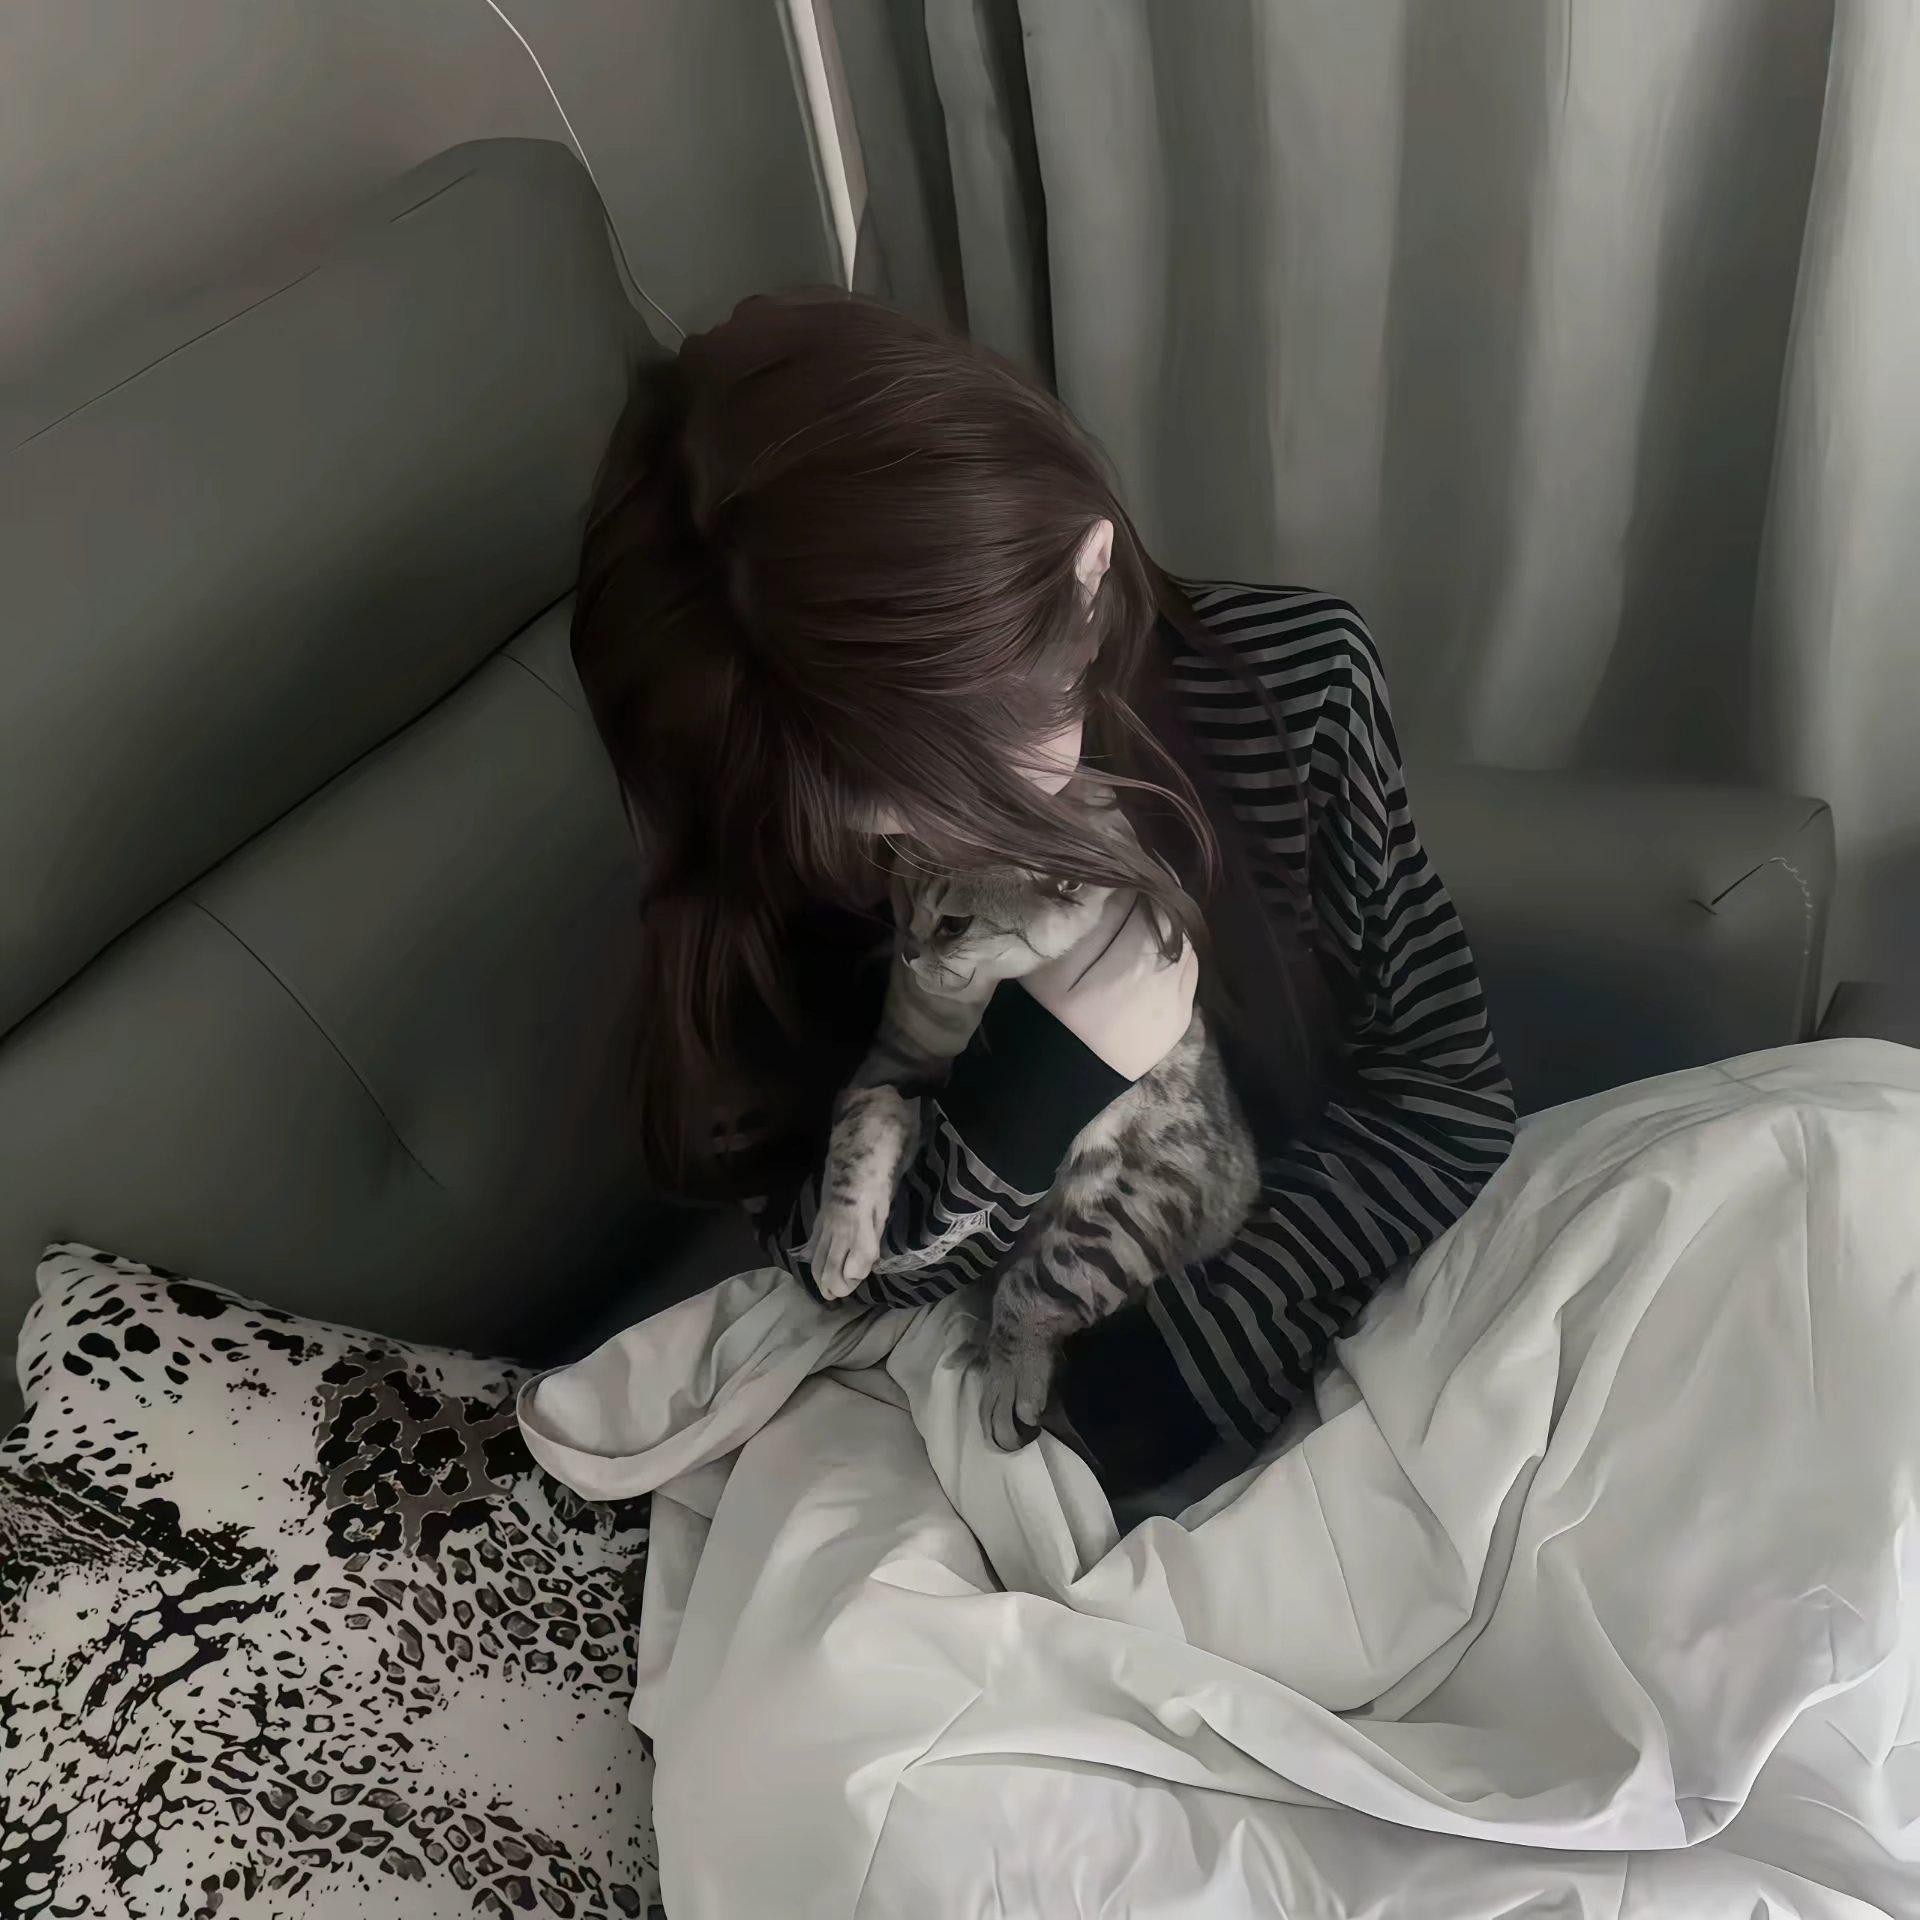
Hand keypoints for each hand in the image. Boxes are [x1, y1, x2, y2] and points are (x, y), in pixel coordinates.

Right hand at [1021, 891, 1197, 1079]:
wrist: (1056, 1084)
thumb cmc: (1046, 1017)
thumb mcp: (1053, 964)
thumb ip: (1092, 920)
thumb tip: (1118, 885)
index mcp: (1136, 967)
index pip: (1153, 905)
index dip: (1137, 887)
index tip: (1119, 881)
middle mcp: (1169, 986)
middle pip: (1177, 924)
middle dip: (1155, 909)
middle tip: (1128, 904)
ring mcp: (1180, 1008)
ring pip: (1189, 950)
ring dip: (1167, 934)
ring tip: (1136, 934)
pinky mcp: (1181, 1023)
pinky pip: (1188, 978)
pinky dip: (1174, 962)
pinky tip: (1147, 965)